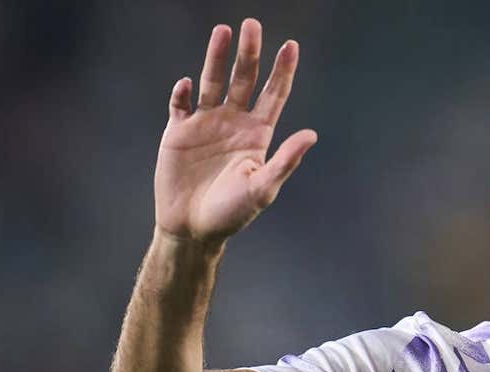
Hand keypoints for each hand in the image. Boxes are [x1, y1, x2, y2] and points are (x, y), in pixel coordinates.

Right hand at [154, 18, 316, 244]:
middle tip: (252, 24)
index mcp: (257, 134)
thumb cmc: (232, 213)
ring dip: (216, 58)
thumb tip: (312, 135)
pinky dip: (182, 93)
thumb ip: (285, 160)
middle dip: (249, 53)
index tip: (291, 45)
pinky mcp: (177, 132)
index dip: (282, 70)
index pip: (273, 94)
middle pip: (243, 79)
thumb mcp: (263, 188)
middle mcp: (233, 123)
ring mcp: (205, 124)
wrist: (193, 229)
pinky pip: (180, 105)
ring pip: (212, 83)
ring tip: (222, 31)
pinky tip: (188, 85)